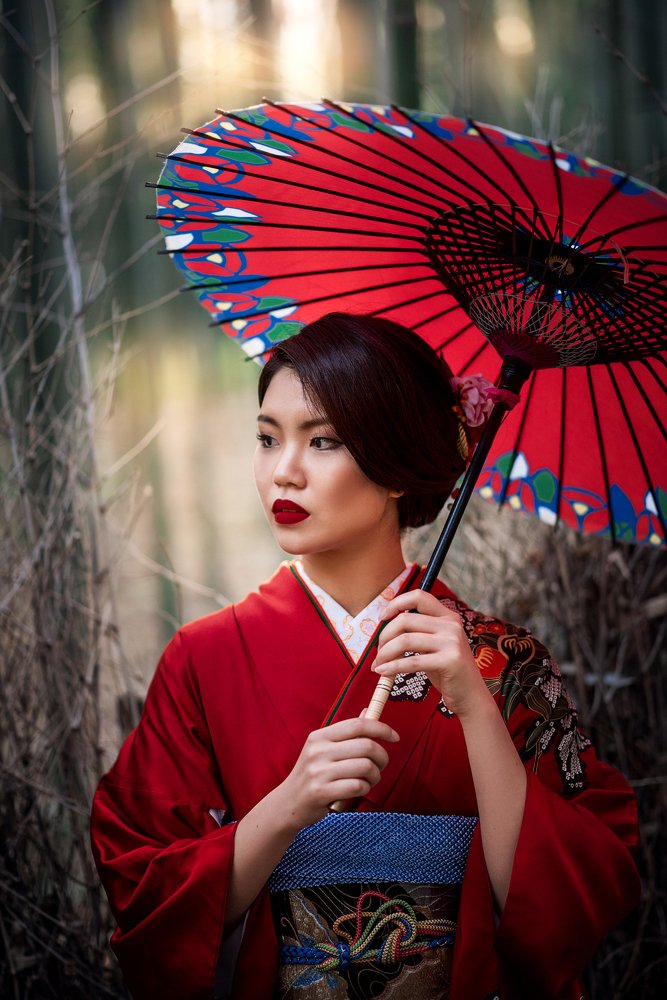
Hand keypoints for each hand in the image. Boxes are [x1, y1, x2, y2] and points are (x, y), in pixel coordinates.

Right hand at [277, 717, 399, 828]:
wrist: (288, 803)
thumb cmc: (312, 775)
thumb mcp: (323, 750)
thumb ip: (346, 733)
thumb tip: (368, 712)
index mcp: (319, 736)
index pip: (358, 725)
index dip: (381, 728)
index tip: (395, 737)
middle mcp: (318, 751)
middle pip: (366, 746)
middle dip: (382, 757)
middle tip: (381, 766)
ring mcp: (318, 771)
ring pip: (366, 767)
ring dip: (375, 776)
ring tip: (370, 780)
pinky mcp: (321, 792)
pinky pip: (358, 786)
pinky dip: (365, 789)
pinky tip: (359, 790)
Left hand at [372, 590, 489, 717]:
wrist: (471, 696)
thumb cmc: (448, 672)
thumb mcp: (435, 646)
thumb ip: (417, 634)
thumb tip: (385, 631)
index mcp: (448, 617)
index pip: (419, 596)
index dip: (396, 603)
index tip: (383, 618)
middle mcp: (451, 625)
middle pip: (405, 620)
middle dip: (384, 637)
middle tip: (377, 653)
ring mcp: (452, 642)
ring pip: (405, 640)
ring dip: (385, 653)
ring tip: (378, 665)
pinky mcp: (449, 661)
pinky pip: (412, 661)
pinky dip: (392, 666)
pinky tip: (383, 672)